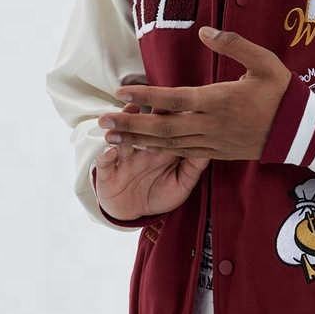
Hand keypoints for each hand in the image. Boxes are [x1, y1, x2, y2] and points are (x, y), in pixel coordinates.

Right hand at [94, 103, 209, 220]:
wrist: (134, 212)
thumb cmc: (162, 193)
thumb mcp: (182, 182)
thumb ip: (194, 166)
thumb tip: (210, 149)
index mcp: (162, 147)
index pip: (165, 124)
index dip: (168, 113)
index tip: (172, 102)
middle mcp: (142, 147)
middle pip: (141, 125)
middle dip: (141, 113)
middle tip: (141, 103)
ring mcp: (123, 157)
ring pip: (119, 138)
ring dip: (118, 128)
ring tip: (117, 120)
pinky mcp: (107, 171)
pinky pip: (104, 161)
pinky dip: (106, 156)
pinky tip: (111, 152)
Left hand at [98, 27, 291, 160]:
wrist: (300, 130)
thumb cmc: (282, 93)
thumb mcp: (264, 62)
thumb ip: (234, 44)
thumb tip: (204, 31)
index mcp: (220, 100)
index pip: (174, 99)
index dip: (145, 97)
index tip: (119, 93)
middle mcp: (212, 124)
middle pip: (163, 127)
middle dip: (130, 124)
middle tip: (102, 122)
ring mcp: (214, 141)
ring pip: (169, 144)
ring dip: (138, 141)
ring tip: (111, 137)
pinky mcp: (217, 152)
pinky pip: (183, 154)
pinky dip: (160, 151)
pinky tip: (142, 148)